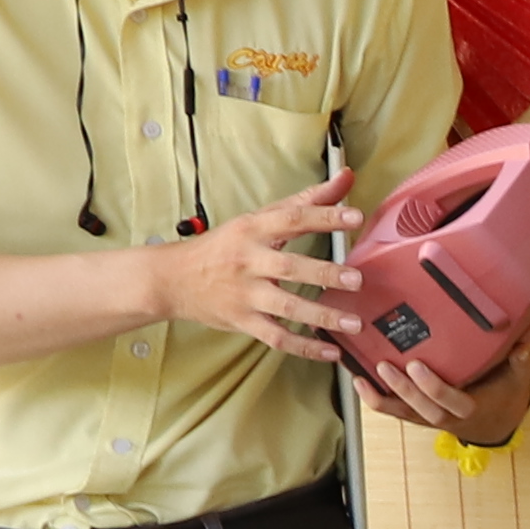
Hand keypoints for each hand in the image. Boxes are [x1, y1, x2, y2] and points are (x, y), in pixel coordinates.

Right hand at [144, 189, 355, 357]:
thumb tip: (345, 177)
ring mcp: (245, 294)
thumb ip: (305, 201)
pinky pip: (276, 337)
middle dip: (324, 273)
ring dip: (321, 316)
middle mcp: (249, 261)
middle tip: (356, 279)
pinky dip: (304, 347)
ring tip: (353, 322)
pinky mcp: (242, 321)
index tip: (355, 217)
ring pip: (286, 307)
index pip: (292, 219)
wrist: (172, 279)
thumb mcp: (259, 218)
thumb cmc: (224, 246)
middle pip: (289, 266)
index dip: (325, 217)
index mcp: (253, 230)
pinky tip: (331, 351)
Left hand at [356, 336, 529, 442]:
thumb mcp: (520, 378)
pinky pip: (396, 412)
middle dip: (404, 390)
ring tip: (362, 375)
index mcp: (473, 408)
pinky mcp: (419, 415)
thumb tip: (526, 339)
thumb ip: (523, 359)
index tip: (417, 365)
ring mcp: (432, 418)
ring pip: (405, 413)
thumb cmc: (507, 394)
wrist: (498, 422)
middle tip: (386, 366)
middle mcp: (450, 417)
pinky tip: (359, 383)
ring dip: (382, 397)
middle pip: (423, 409)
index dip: (433, 387)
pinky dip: (376, 400)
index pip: (452, 401)